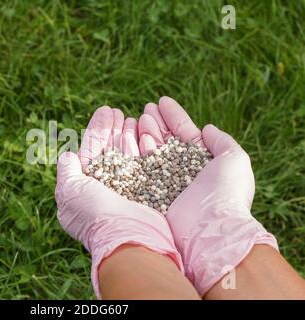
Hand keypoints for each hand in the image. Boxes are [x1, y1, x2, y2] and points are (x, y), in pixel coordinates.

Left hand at [55, 106, 181, 297]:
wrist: (128, 236)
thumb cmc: (95, 213)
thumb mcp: (70, 191)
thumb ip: (67, 172)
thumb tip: (67, 155)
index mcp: (84, 188)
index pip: (90, 152)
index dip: (97, 130)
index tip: (105, 111)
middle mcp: (104, 189)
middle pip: (108, 150)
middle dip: (111, 129)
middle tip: (116, 110)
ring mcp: (126, 190)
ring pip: (126, 155)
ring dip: (126, 134)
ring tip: (129, 115)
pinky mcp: (145, 191)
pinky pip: (142, 163)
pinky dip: (142, 146)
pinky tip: (143, 130)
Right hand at [138, 96, 277, 295]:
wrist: (210, 230)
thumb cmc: (225, 193)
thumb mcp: (235, 160)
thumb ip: (222, 141)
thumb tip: (208, 128)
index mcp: (204, 163)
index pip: (186, 134)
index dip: (174, 117)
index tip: (162, 101)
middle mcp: (184, 172)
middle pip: (167, 141)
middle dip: (157, 122)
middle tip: (146, 108)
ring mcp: (167, 182)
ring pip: (153, 152)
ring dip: (147, 132)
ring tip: (140, 116)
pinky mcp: (152, 193)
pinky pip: (144, 168)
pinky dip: (139, 151)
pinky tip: (136, 136)